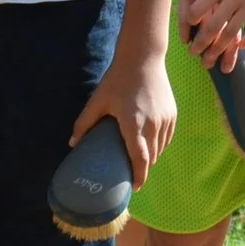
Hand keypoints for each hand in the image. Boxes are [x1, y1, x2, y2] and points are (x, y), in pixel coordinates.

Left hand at [70, 54, 175, 187]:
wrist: (143, 58)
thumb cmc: (117, 79)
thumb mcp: (98, 101)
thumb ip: (85, 123)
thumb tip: (72, 144)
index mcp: (134, 123)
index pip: (140, 159)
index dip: (139, 176)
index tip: (134, 187)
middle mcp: (153, 124)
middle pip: (151, 157)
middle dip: (142, 169)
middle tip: (130, 174)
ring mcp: (165, 119)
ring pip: (160, 149)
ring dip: (151, 157)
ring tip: (139, 161)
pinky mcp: (172, 113)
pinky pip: (167, 138)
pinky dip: (159, 145)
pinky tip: (149, 145)